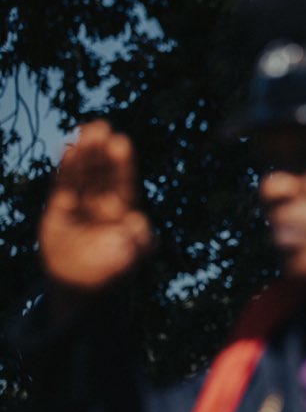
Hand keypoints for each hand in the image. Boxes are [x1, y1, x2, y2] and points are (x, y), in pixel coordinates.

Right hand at [39, 121, 151, 290]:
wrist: (80, 284)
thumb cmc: (111, 269)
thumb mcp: (131, 256)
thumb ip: (140, 240)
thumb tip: (138, 221)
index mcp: (124, 210)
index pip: (123, 182)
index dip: (122, 164)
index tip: (121, 142)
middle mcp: (103, 201)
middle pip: (103, 172)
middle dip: (102, 152)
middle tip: (102, 127)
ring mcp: (81, 202)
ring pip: (83, 173)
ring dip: (84, 153)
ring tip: (86, 131)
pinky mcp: (60, 207)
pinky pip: (64, 184)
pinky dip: (66, 167)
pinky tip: (69, 147)